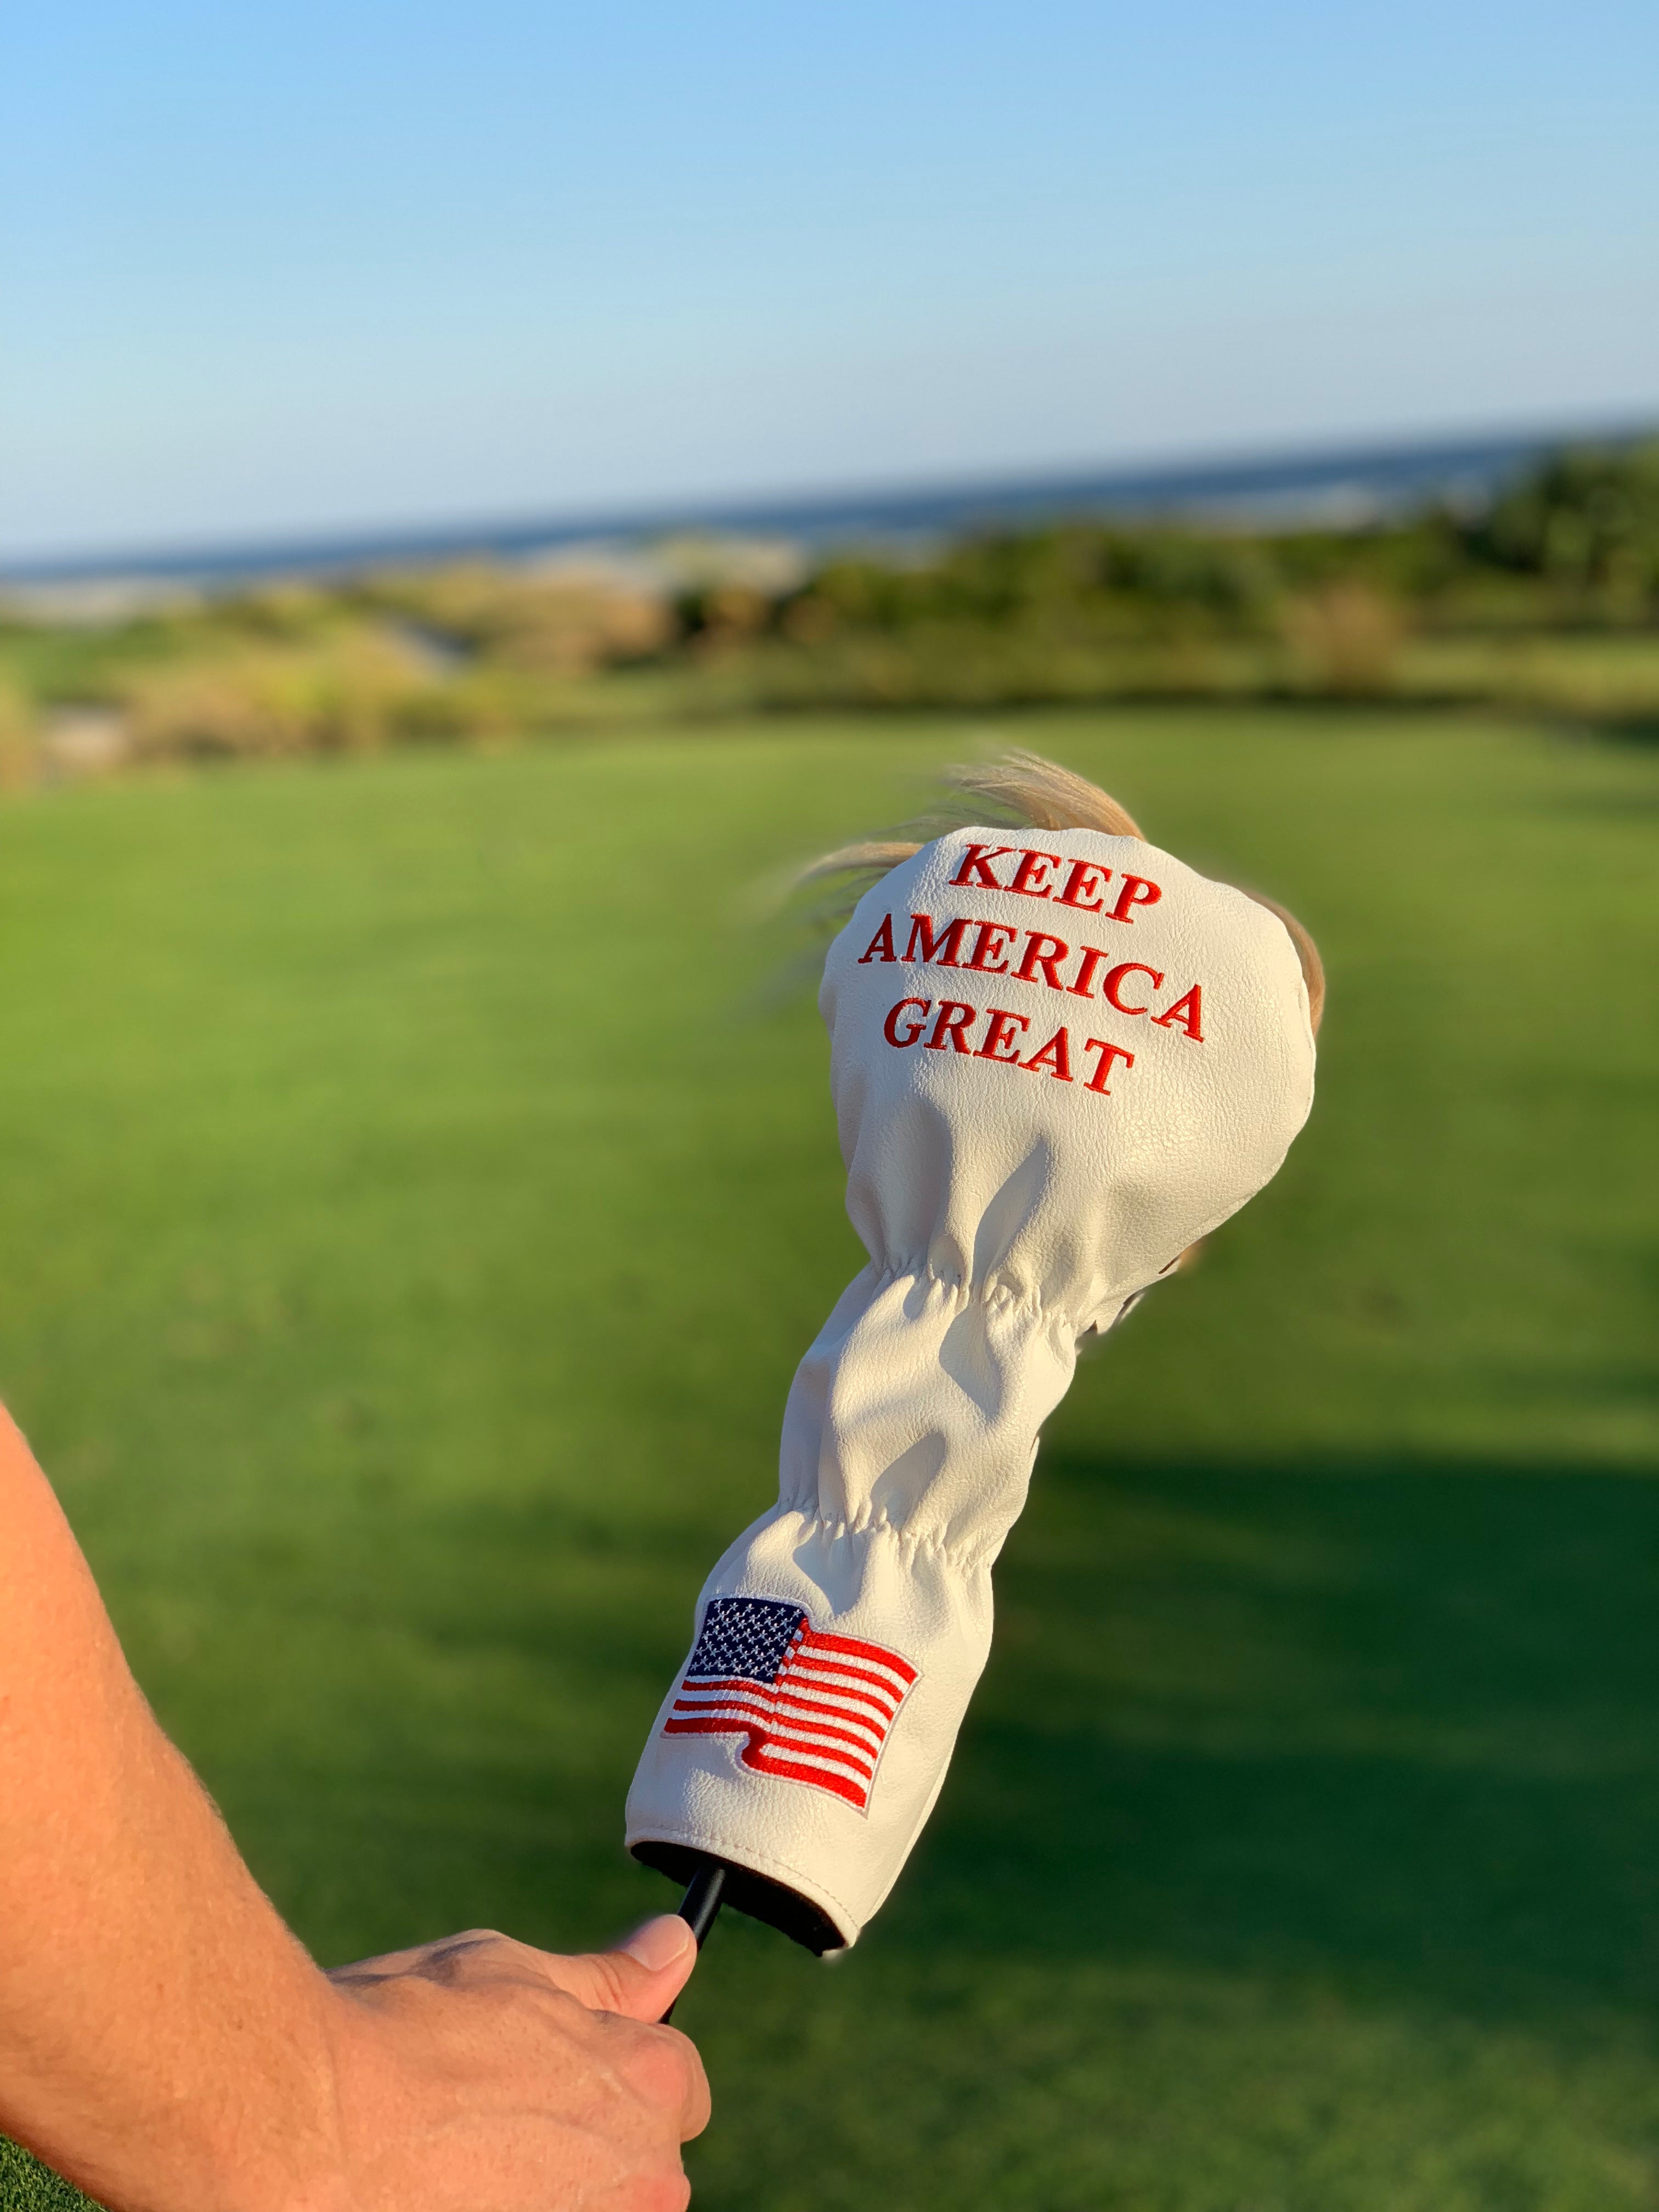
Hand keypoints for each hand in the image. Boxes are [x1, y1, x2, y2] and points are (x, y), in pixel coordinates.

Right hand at [320, 1916, 708, 2211]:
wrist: (295, 2132)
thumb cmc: (398, 2036)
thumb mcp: (508, 1973)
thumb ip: (606, 1979)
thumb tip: (674, 1947)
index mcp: (650, 2088)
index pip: (679, 2082)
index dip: (614, 2068)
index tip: (551, 2071)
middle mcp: (644, 2184)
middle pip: (642, 2163)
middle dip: (584, 2142)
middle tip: (486, 2118)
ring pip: (595, 2211)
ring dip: (545, 2194)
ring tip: (453, 2168)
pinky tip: (440, 2196)